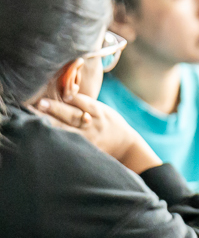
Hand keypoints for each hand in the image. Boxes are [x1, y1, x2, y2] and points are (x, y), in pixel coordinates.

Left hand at [34, 91, 160, 174]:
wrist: (123, 145)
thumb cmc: (106, 122)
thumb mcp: (101, 109)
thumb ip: (83, 102)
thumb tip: (63, 89)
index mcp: (98, 111)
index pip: (84, 102)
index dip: (73, 97)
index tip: (61, 93)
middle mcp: (92, 124)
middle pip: (72, 115)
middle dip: (56, 109)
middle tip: (41, 102)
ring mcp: (86, 137)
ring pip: (66, 130)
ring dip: (50, 123)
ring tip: (35, 118)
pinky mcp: (83, 148)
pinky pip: (66, 142)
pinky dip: (55, 138)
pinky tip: (42, 134)